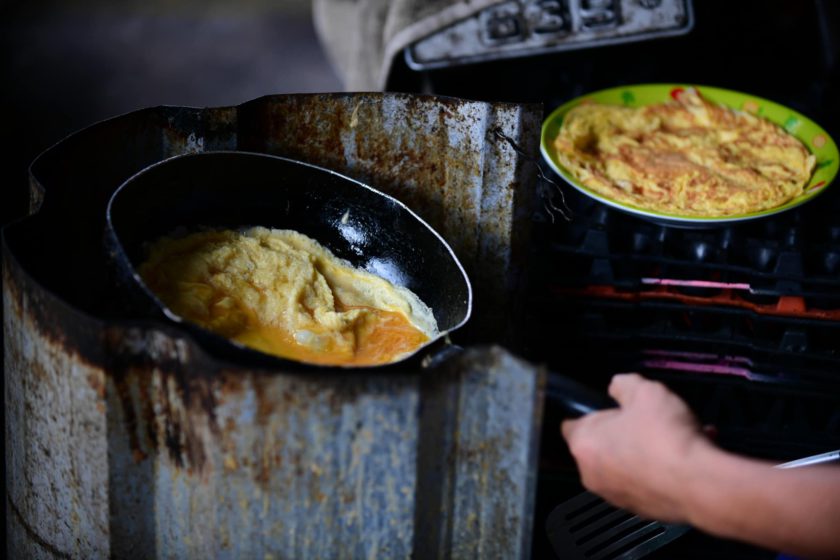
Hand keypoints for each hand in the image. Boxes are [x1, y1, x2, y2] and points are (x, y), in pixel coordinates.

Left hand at [561, 373, 711, 522]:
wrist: (700, 485)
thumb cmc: (663, 435)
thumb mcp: (645, 392)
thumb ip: (624, 385)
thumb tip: (616, 386)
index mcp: (584, 445)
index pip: (571, 425)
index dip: (593, 413)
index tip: (615, 408)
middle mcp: (592, 475)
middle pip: (601, 446)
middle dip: (623, 432)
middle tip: (647, 420)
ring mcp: (616, 497)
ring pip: (628, 464)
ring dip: (646, 450)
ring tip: (676, 435)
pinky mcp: (641, 511)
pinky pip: (647, 483)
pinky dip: (662, 470)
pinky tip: (688, 455)